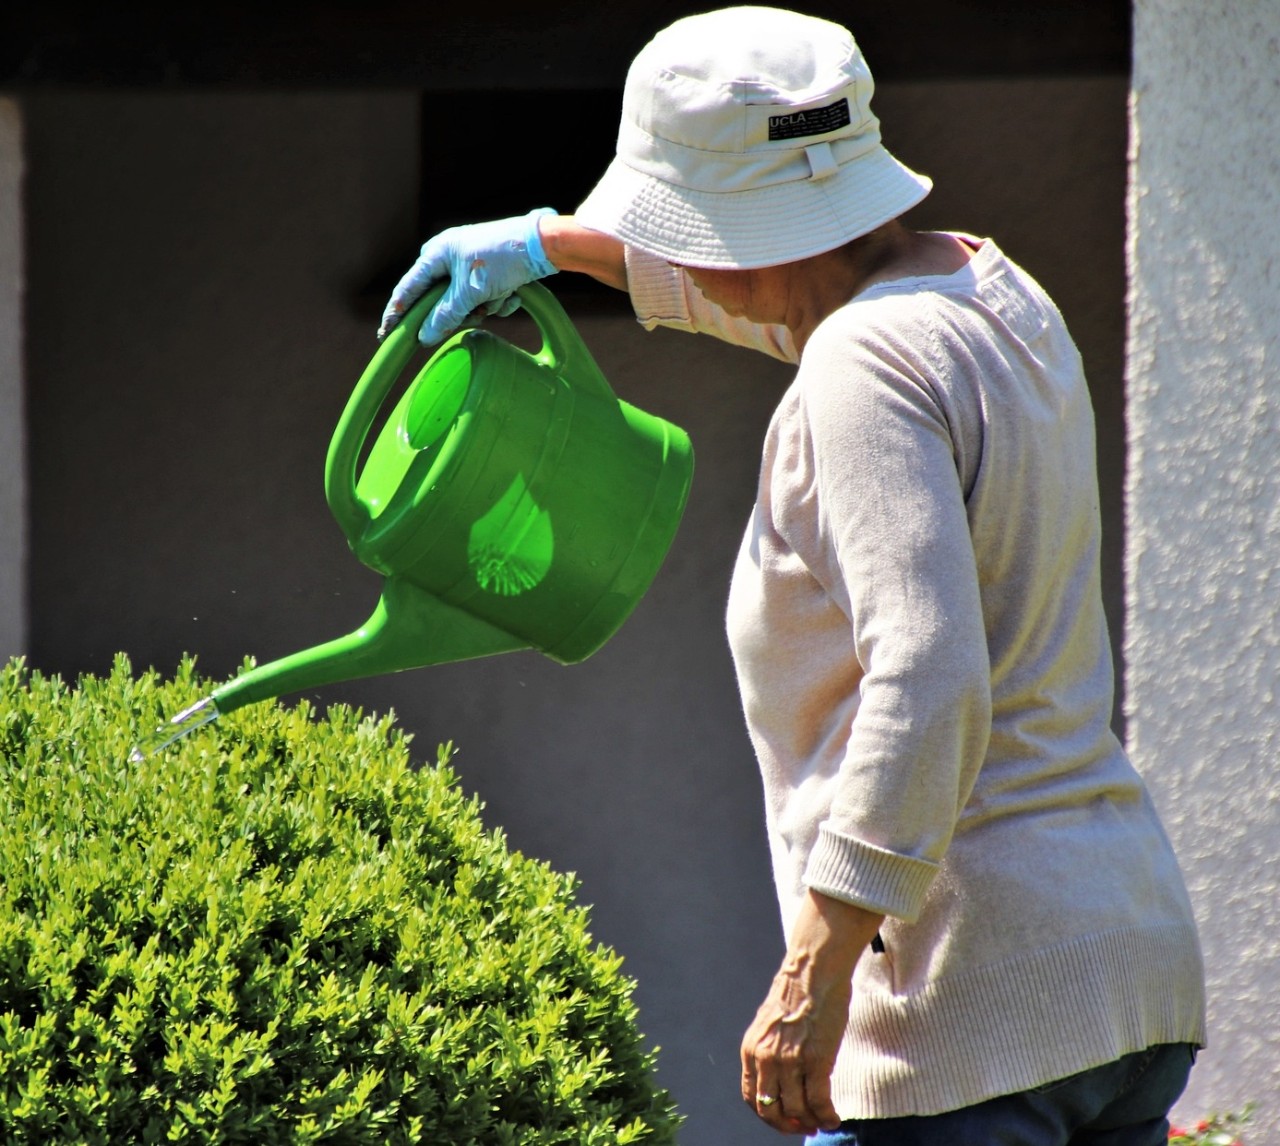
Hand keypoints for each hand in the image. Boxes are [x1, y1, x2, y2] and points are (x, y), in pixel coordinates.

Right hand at [377, 208, 558, 345]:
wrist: (541, 247)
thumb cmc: (501, 260)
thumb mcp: (470, 292)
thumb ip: (445, 316)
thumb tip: (423, 337)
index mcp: (436, 254)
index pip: (408, 289)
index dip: (397, 313)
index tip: (386, 334)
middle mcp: (449, 257)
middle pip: (442, 302)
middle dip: (463, 312)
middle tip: (478, 311)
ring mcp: (470, 266)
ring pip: (466, 304)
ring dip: (486, 307)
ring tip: (501, 295)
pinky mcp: (490, 274)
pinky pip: (485, 299)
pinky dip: (499, 302)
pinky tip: (514, 293)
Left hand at [741, 891, 882, 1134]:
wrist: (813, 970)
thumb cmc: (798, 992)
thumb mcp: (771, 1023)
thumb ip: (771, 1049)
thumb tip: (783, 1077)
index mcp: (752, 1049)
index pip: (752, 1097)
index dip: (768, 1115)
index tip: (784, 1119)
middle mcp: (766, 1058)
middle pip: (771, 1109)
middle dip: (788, 1124)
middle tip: (804, 1126)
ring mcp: (790, 1061)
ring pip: (797, 1109)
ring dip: (811, 1121)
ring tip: (823, 1121)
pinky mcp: (815, 1060)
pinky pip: (818, 1101)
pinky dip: (826, 1115)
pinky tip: (834, 1117)